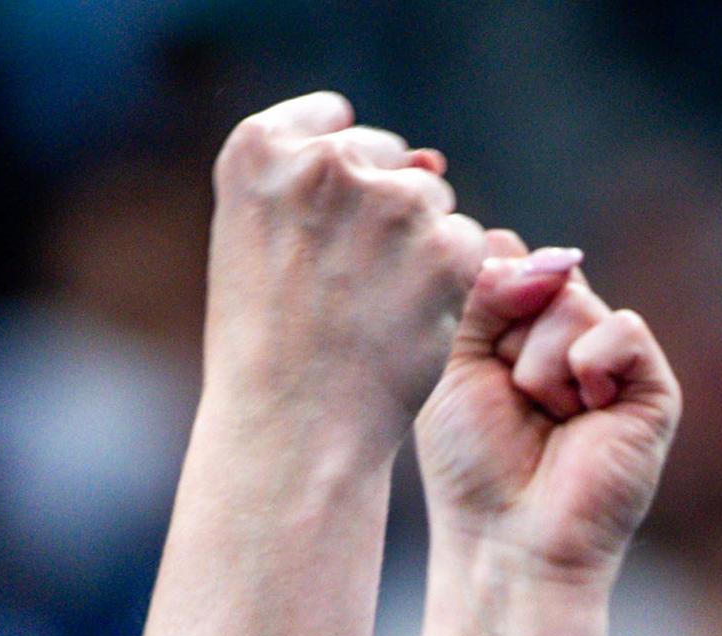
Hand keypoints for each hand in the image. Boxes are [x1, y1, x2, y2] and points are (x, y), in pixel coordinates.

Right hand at [202, 94, 493, 445]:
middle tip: (338, 288)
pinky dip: (447, 284)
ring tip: (366, 311)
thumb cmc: (265, 345)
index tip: (311, 238)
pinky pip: (467, 244)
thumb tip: (432, 161)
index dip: (331, 182)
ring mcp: (388, 202)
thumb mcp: (254, 241)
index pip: (328, 120)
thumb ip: (316, 183)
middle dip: (377, 210)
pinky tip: (401, 325)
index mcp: (257, 150)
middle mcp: (323, 162)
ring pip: (431, 198)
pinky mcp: (444, 248)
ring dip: (415, 245)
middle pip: (386, 155)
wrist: (288, 429)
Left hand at [416, 239, 680, 580]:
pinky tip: (581, 417)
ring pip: (573, 301)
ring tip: (542, 418)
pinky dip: (586, 371)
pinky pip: (619, 330)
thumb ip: (481, 292)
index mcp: (517, 329)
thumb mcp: (451, 364)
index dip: (481, 299)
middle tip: (507, 398)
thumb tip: (541, 253)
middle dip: (506, 336)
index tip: (469, 362)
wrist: (507, 539)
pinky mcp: (652, 385)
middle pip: (540, 273)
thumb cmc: (470, 464)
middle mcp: (567, 336)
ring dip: (538, 366)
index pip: (505, 259)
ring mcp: (612, 359)